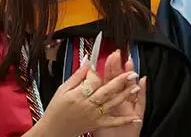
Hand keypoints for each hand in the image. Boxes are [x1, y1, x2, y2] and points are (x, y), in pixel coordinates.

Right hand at [26, 58, 141, 136]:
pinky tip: (135, 117)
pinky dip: (125, 120)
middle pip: (106, 90)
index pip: (93, 81)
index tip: (99, 65)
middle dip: (120, 81)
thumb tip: (87, 61)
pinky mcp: (97, 124)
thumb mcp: (62, 89)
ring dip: (125, 95)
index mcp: (78, 95)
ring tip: (136, 86)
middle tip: (131, 73)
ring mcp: (94, 115)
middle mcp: (88, 105)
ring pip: (112, 103)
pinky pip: (113, 122)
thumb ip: (77, 76)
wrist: (54, 129)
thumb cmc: (56, 109)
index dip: (97, 72)